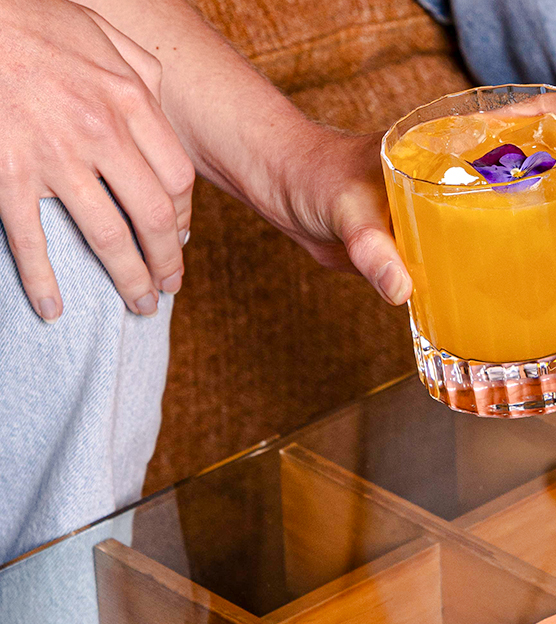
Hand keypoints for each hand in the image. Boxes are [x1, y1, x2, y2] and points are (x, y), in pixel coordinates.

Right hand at [0, 0, 193, 320]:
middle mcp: (101, 134)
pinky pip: (31, 241)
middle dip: (167, 261)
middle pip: (154, 218)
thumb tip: (160, 104)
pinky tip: (54, 309)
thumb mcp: (102, 34)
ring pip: (108, 239)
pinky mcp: (7, 176)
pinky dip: (43, 282)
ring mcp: (53, 159)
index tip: (178, 236)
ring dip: (128, 280)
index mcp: (129, 101)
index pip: (177, 179)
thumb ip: (140, 73)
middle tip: (170, 286)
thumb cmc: (33, 19)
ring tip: (140, 305)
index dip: (182, 215)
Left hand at [266, 119, 555, 308]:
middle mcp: (482, 170)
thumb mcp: (343, 210)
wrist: (292, 198)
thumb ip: (369, 246)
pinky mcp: (467, 245)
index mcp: (463, 143)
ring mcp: (480, 208)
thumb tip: (400, 288)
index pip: (547, 124)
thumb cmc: (317, 181)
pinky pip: (526, 256)